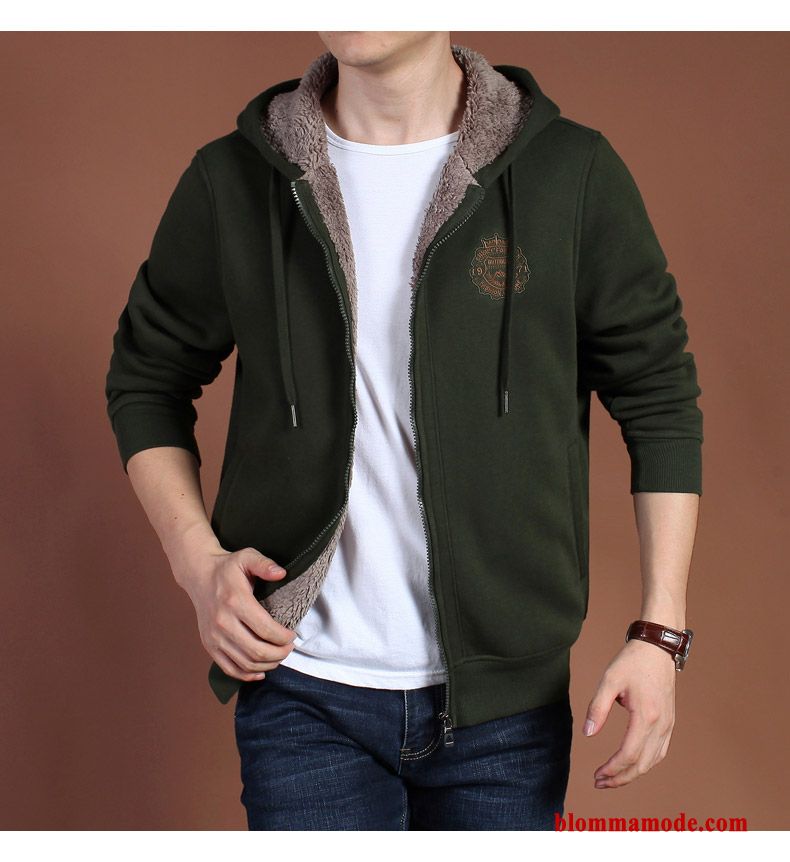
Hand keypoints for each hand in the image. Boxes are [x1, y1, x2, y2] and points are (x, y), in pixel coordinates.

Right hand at [174, 543, 298, 681]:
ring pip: (245, 663)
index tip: (293, 635)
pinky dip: (247, 675)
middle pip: (257, 651)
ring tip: (279, 656)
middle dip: (280, 654)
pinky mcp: (209, 645)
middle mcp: (222, 622)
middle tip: (289, 648)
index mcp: (235, 601)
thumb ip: (265, 564)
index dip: (284, 638)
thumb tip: (281, 573)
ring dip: (267, 665)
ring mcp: (213, 637)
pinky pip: (229, 669)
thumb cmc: (227, 567)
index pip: (266, 630)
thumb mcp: (246, 557)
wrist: (199, 575)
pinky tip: (261, 670)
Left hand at [583, 638, 676, 787]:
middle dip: (620, 778)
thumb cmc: (632, 662)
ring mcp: (668, 725)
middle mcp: (661, 724)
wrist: (657, 649)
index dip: (612, 769)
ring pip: (652, 761)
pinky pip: (660, 751)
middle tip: (599, 782)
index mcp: (646, 716)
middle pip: (642, 764)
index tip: (596, 775)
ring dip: (632, 773)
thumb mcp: (609, 680)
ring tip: (612, 778)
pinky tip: (632, 765)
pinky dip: (646, 763)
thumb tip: (587, 733)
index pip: (629, 754)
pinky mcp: (669, 722)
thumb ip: (597, 707)